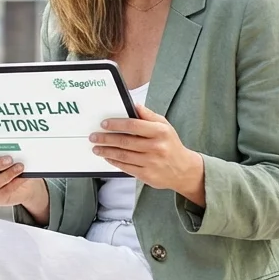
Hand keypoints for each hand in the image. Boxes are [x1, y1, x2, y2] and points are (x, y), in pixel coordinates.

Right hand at [0, 146, 46, 211]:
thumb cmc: (13, 166)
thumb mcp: (10, 156)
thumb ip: (8, 151)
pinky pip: (3, 192)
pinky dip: (15, 183)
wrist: (23, 185)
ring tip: (20, 167)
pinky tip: (23, 177)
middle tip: (9, 159)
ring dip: (7, 174)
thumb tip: (15, 147)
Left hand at [89, 105, 205, 204]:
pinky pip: (126, 167)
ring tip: (96, 148)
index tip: (104, 124)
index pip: (134, 125)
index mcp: (160, 132)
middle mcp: (157, 147)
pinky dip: (114, 162)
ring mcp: (152, 162)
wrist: (183, 169)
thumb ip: (148, 115)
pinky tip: (107, 157)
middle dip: (106, 139)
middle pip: (125, 141)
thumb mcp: (165, 126)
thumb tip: (134, 104)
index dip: (116, 124)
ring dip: (107, 151)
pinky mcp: (147, 175)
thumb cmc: (171, 144)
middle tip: (94, 136)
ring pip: (123, 155)